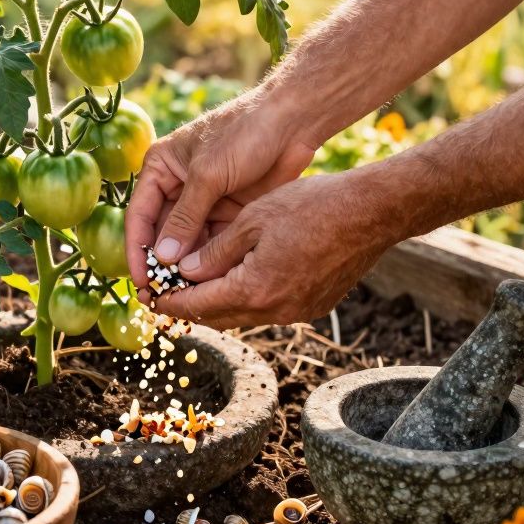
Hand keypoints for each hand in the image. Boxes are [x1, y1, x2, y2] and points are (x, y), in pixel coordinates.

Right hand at [125, 91, 316, 293]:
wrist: (293, 122)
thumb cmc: (245, 133)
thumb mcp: (209, 175)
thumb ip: (186, 218)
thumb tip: (163, 258)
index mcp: (161, 169)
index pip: (140, 216)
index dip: (137, 250)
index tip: (140, 280)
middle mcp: (178, 187)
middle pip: (161, 234)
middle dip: (161, 265)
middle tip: (158, 297)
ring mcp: (204, 202)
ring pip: (187, 244)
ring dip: (185, 268)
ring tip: (184, 297)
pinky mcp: (228, 213)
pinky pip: (212, 244)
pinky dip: (209, 263)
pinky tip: (208, 284)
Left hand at [147, 170, 403, 328]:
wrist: (373, 213)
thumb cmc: (313, 206)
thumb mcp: (253, 220)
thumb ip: (214, 252)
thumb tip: (184, 270)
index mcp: (254, 289)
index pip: (197, 305)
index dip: (170, 301)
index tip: (150, 297)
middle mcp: (274, 311)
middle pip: (218, 317)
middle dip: (191, 306)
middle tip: (168, 292)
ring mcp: (297, 312)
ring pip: (244, 315)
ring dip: (220, 303)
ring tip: (199, 285)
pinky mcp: (314, 307)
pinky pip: (270, 310)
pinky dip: (248, 298)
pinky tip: (241, 279)